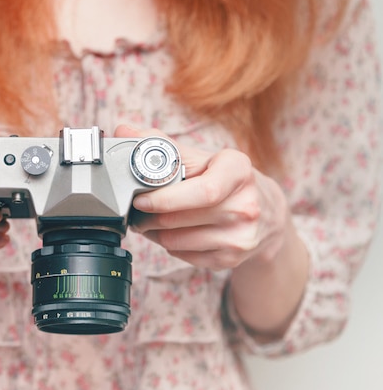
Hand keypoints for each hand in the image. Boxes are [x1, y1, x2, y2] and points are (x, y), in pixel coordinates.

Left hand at [116, 125, 289, 270]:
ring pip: (176, 240)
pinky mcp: (231, 259)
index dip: (165, 198)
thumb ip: (162, 144)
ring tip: (149, 222)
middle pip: (181, 218)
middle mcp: (246, 206)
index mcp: (238, 171)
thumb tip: (123, 130)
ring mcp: (241, 237)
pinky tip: (170, 233)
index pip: (203, 191)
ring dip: (154, 233)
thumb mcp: (204, 157)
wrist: (267, 213)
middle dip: (149, 217)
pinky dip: (169, 245)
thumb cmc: (226, 180)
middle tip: (135, 211)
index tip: (140, 198)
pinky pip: (184, 255)